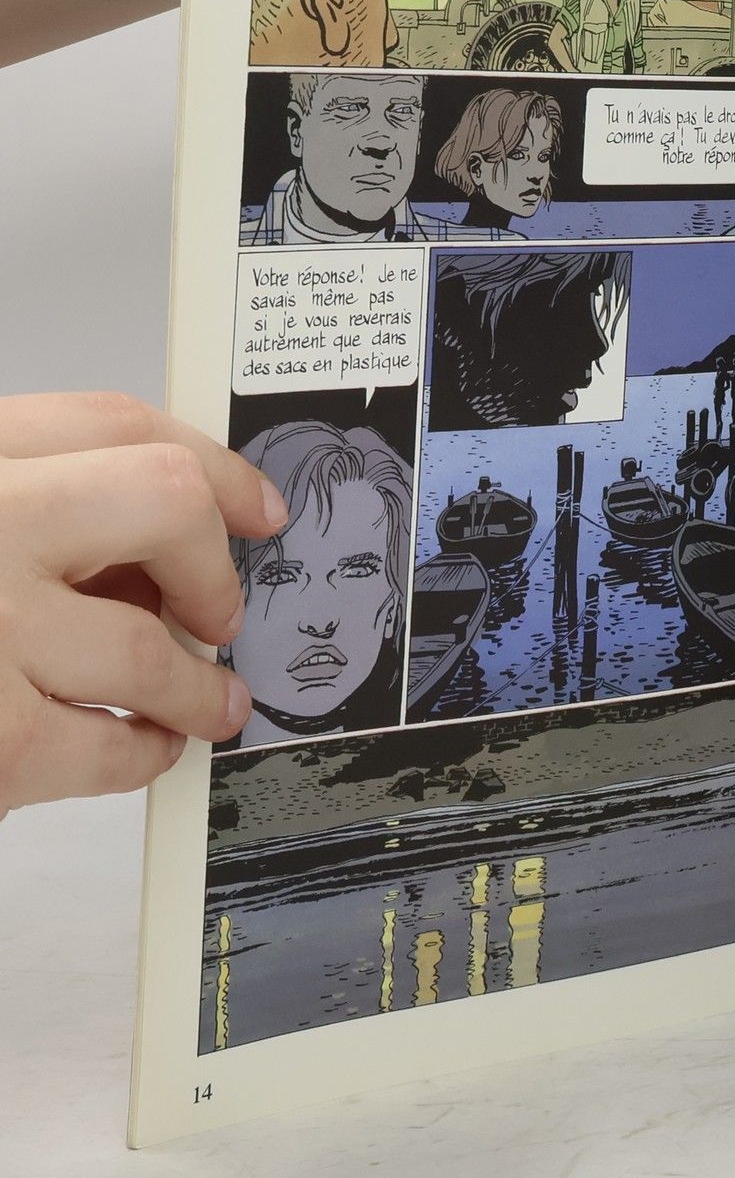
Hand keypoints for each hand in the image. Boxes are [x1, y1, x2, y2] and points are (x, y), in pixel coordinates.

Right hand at [0, 394, 283, 817]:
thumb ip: (37, 516)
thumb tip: (156, 561)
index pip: (110, 424)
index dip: (210, 468)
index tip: (255, 507)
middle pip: (162, 498)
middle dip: (209, 563)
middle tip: (222, 614)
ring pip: (149, 646)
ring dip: (195, 688)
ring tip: (212, 706)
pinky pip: (110, 746)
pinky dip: (140, 754)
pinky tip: (138, 747)